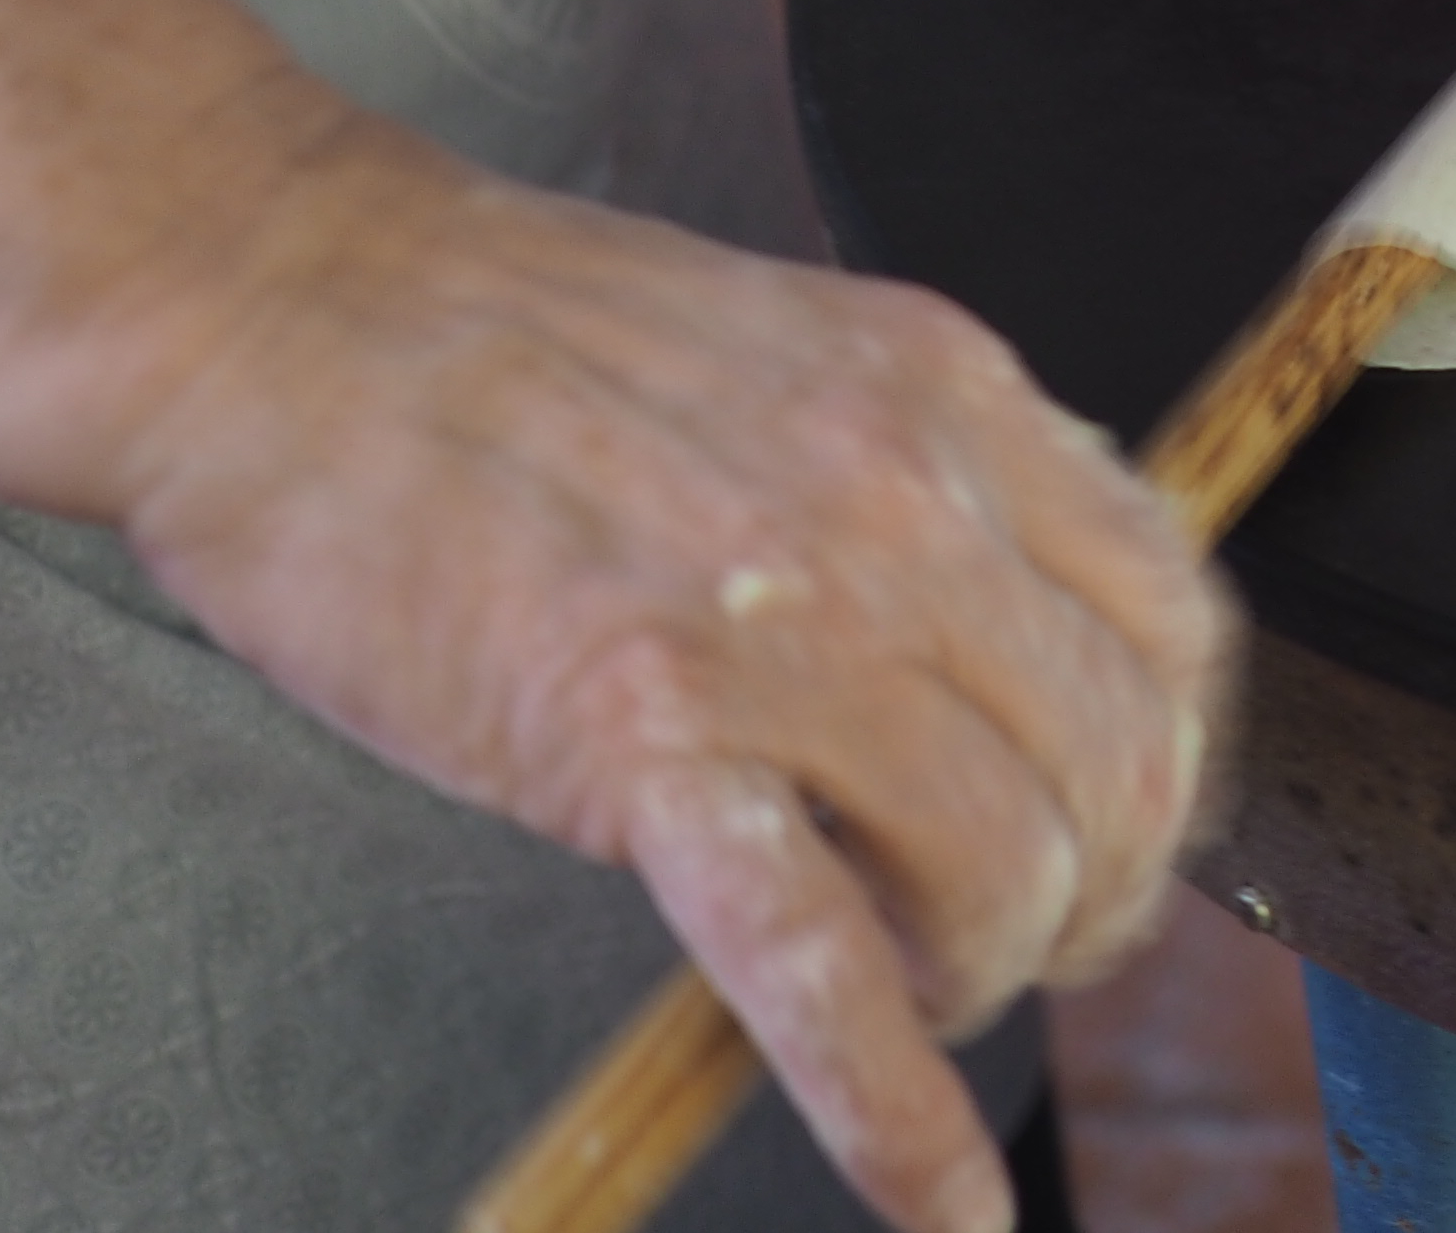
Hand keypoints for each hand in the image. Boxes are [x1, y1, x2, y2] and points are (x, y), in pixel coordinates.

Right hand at [106, 113, 1224, 1232]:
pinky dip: (890, 1106)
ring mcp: (787, 625)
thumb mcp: (800, 343)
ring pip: (1004, 866)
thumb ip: (928, 465)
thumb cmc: (512, 332)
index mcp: (952, 397)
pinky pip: (810, 962)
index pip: (1170, 616)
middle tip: (1032, 943)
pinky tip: (934, 1201)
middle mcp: (909, 502)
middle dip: (1101, 893)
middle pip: (1119, 762)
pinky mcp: (640, 740)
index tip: (1126, 821)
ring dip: (988, 975)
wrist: (285, 311)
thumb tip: (1024, 611)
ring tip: (922, 994)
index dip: (1169, 756)